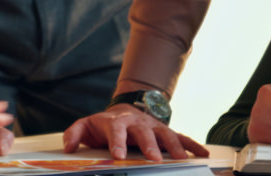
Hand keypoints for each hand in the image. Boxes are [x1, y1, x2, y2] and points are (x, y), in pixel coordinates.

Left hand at [62, 104, 207, 160]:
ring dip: (173, 146)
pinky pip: (181, 137)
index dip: (117, 143)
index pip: (116, 132)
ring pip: (165, 134)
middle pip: (144, 133)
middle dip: (149, 146)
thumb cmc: (104, 124)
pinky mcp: (165, 132)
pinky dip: (192, 145)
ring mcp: (153, 127)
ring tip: (180, 159)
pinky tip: (202, 154)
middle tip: (153, 159)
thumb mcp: (86, 125)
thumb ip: (74, 134)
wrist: (125, 111)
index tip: (118, 156)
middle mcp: (137, 123)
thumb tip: (68, 147)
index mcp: (116, 123)